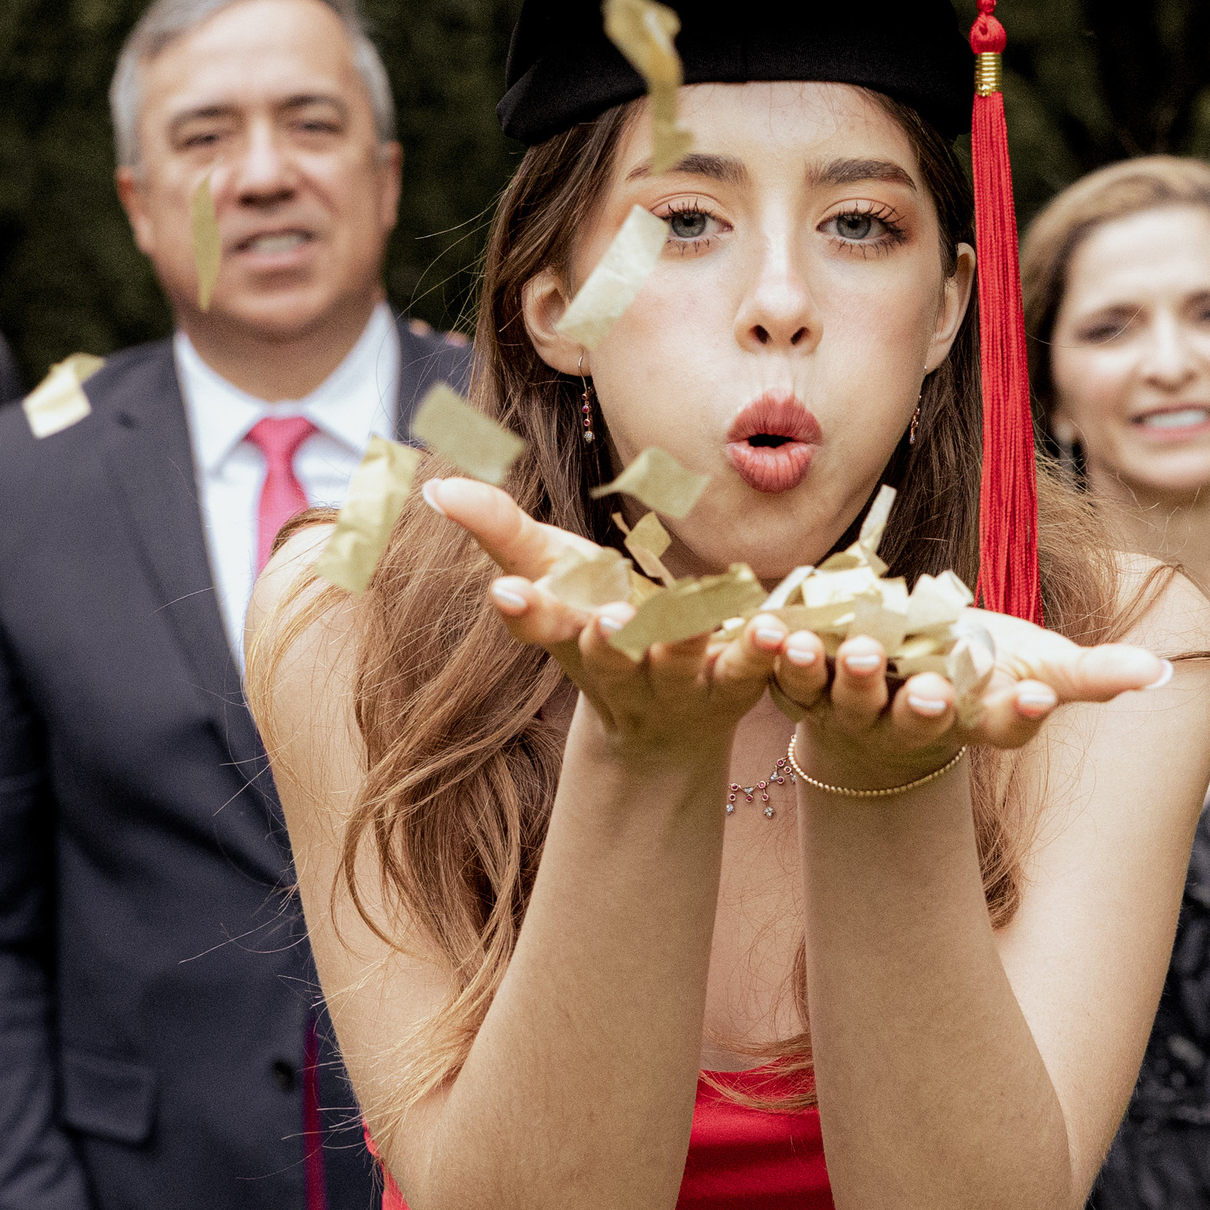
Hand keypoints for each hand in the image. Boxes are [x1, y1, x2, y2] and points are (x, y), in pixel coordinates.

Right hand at [434, 479, 781, 761]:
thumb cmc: (595, 622)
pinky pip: (747, 671)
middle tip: (607, 619)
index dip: (523, 611)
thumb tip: (435, 488)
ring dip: (682, 643)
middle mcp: (618, 666)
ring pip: (676, 664)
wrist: (662, 722)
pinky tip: (774, 629)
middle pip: (608, 655)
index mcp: (570, 634)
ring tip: (689, 619)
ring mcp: (673, 683)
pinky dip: (760, 653)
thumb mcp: (551, 572)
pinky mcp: (729, 687)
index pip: (540, 623)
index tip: (503, 593)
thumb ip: (500, 530)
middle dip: (607, 639)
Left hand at [770, 620, 1167, 791]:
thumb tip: (1161, 674)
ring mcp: (852, 713)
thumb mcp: (1030, 662)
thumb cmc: (973, 666)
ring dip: (846, 679)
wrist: (886, 670)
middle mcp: (910, 726)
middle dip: (925, 705)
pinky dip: (778, 655)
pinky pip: (785, 677)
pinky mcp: (800, 689)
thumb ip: (1088, 673)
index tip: (1037, 696)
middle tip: (931, 688)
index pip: (1005, 725)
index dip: (1020, 713)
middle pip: (920, 721)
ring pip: (847, 703)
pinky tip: (775, 629)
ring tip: (851, 651)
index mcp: (972, 719)